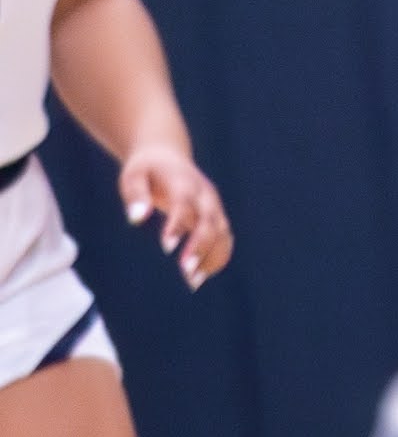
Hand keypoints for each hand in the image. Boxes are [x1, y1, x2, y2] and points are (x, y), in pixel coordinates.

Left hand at [110, 140, 229, 285]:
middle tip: (186, 274)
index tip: (166, 248)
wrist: (167, 155)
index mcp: (183, 182)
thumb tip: (136, 219)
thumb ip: (135, 196)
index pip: (185, 204)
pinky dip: (218, 256)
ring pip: (223, 232)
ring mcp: (214, 205)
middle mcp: (204, 195)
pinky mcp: (216, 216)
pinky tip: (202, 274)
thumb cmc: (146, 169)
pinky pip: (225, 238)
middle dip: (201, 247)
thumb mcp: (133, 176)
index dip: (178, 225)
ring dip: (212, 257)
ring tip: (193, 282)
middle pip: (210, 222)